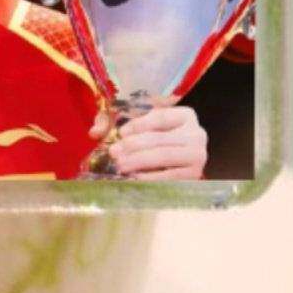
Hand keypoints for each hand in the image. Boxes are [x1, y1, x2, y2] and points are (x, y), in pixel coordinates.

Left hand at [89, 100, 207, 180]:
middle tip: (114, 152)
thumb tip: (94, 131)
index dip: (138, 125)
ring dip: (139, 162)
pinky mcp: (195, 177)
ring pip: (164, 157)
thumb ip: (114, 120)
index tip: (120, 133)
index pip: (160, 117)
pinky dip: (150, 178)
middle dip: (133, 146)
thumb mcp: (142, 122)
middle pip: (160, 139)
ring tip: (120, 165)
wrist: (184, 159)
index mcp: (185, 115)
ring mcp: (198, 157)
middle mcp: (197, 134)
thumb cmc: (159, 137)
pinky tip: (134, 178)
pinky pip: (170, 177)